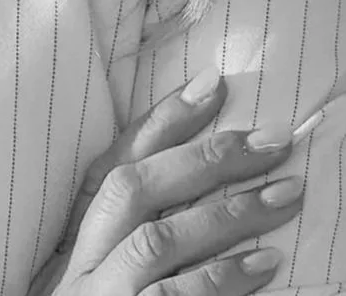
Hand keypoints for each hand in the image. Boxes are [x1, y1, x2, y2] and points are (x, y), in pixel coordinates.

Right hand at [26, 73, 310, 295]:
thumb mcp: (98, 279)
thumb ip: (128, 235)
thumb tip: (192, 187)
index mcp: (76, 244)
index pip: (112, 167)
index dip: (160, 122)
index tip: (213, 86)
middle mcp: (82, 266)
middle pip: (133, 191)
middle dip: (202, 158)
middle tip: (272, 140)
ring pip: (157, 243)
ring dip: (225, 214)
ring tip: (285, 193)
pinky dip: (220, 280)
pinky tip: (264, 266)